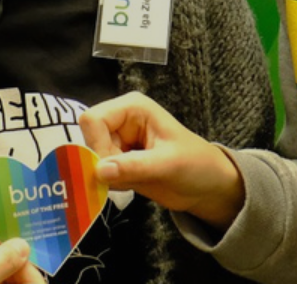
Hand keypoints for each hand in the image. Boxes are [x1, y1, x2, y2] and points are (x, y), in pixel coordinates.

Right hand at [79, 91, 245, 233]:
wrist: (208, 188)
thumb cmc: (196, 166)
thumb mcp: (168, 164)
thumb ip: (134, 166)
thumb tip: (99, 170)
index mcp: (132, 108)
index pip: (93, 120)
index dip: (96, 145)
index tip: (112, 168)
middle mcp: (120, 120)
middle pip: (87, 139)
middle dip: (101, 163)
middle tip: (126, 177)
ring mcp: (117, 141)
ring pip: (90, 158)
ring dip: (106, 176)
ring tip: (134, 180)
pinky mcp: (117, 160)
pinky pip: (97, 172)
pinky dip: (108, 183)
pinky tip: (131, 185)